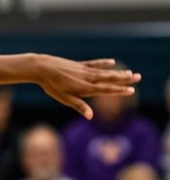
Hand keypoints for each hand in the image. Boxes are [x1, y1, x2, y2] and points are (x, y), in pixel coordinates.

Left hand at [25, 55, 139, 118]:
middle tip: (138, 77)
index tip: (131, 90)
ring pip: (104, 72)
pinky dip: (103, 63)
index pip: (105, 90)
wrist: (42, 68)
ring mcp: (84, 70)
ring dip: (118, 72)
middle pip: (108, 79)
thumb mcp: (64, 99)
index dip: (118, 90)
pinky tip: (112, 62)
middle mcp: (87, 78)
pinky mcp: (78, 65)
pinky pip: (94, 64)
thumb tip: (90, 117)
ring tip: (130, 72)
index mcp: (84, 88)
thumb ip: (79, 106)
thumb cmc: (52, 86)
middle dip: (124, 79)